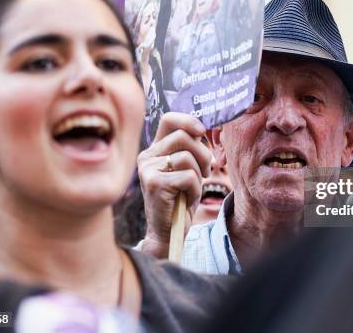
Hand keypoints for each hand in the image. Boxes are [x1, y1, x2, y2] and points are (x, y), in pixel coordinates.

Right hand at [137, 112, 211, 257]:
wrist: (167, 231)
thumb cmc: (180, 199)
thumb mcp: (186, 169)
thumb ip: (190, 148)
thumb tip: (203, 130)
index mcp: (155, 149)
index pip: (169, 119)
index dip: (189, 121)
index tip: (202, 133)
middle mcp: (147, 156)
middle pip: (184, 137)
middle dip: (203, 154)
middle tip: (205, 171)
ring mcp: (148, 169)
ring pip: (187, 157)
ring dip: (198, 174)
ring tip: (192, 188)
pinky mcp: (154, 183)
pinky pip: (187, 176)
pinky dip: (194, 189)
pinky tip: (186, 198)